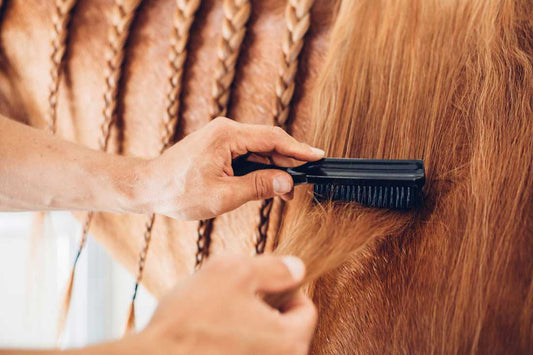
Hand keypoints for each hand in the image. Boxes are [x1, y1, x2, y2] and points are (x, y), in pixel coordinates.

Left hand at [135, 117, 323, 219]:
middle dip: (288, 162)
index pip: (273, 139)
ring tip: (287, 191)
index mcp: (227, 136)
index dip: (298, 149)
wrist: (148, 187)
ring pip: (258, 150)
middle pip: (268, 143)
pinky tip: (268, 185)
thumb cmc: (178, 191)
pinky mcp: (218, 147)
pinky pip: (246, 155)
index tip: (317, 157)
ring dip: (274, 168)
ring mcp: (221, 138)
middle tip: (303, 183)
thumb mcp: (222, 195)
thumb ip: (258, 186)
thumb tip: (287, 182)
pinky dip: (259, 169)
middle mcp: (226, 131)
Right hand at [138, 254, 316, 354]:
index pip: (306, 309)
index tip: (259, 286)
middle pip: (287, 330)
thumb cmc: (190, 319)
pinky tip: (210, 340)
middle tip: (234, 301)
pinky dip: (234, 347)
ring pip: (265, 345)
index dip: (286, 290)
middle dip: (265, 311)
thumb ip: (273, 267)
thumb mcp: (233, 272)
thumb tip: (297, 268)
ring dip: (248, 330)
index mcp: (289, 342)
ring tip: (217, 321)